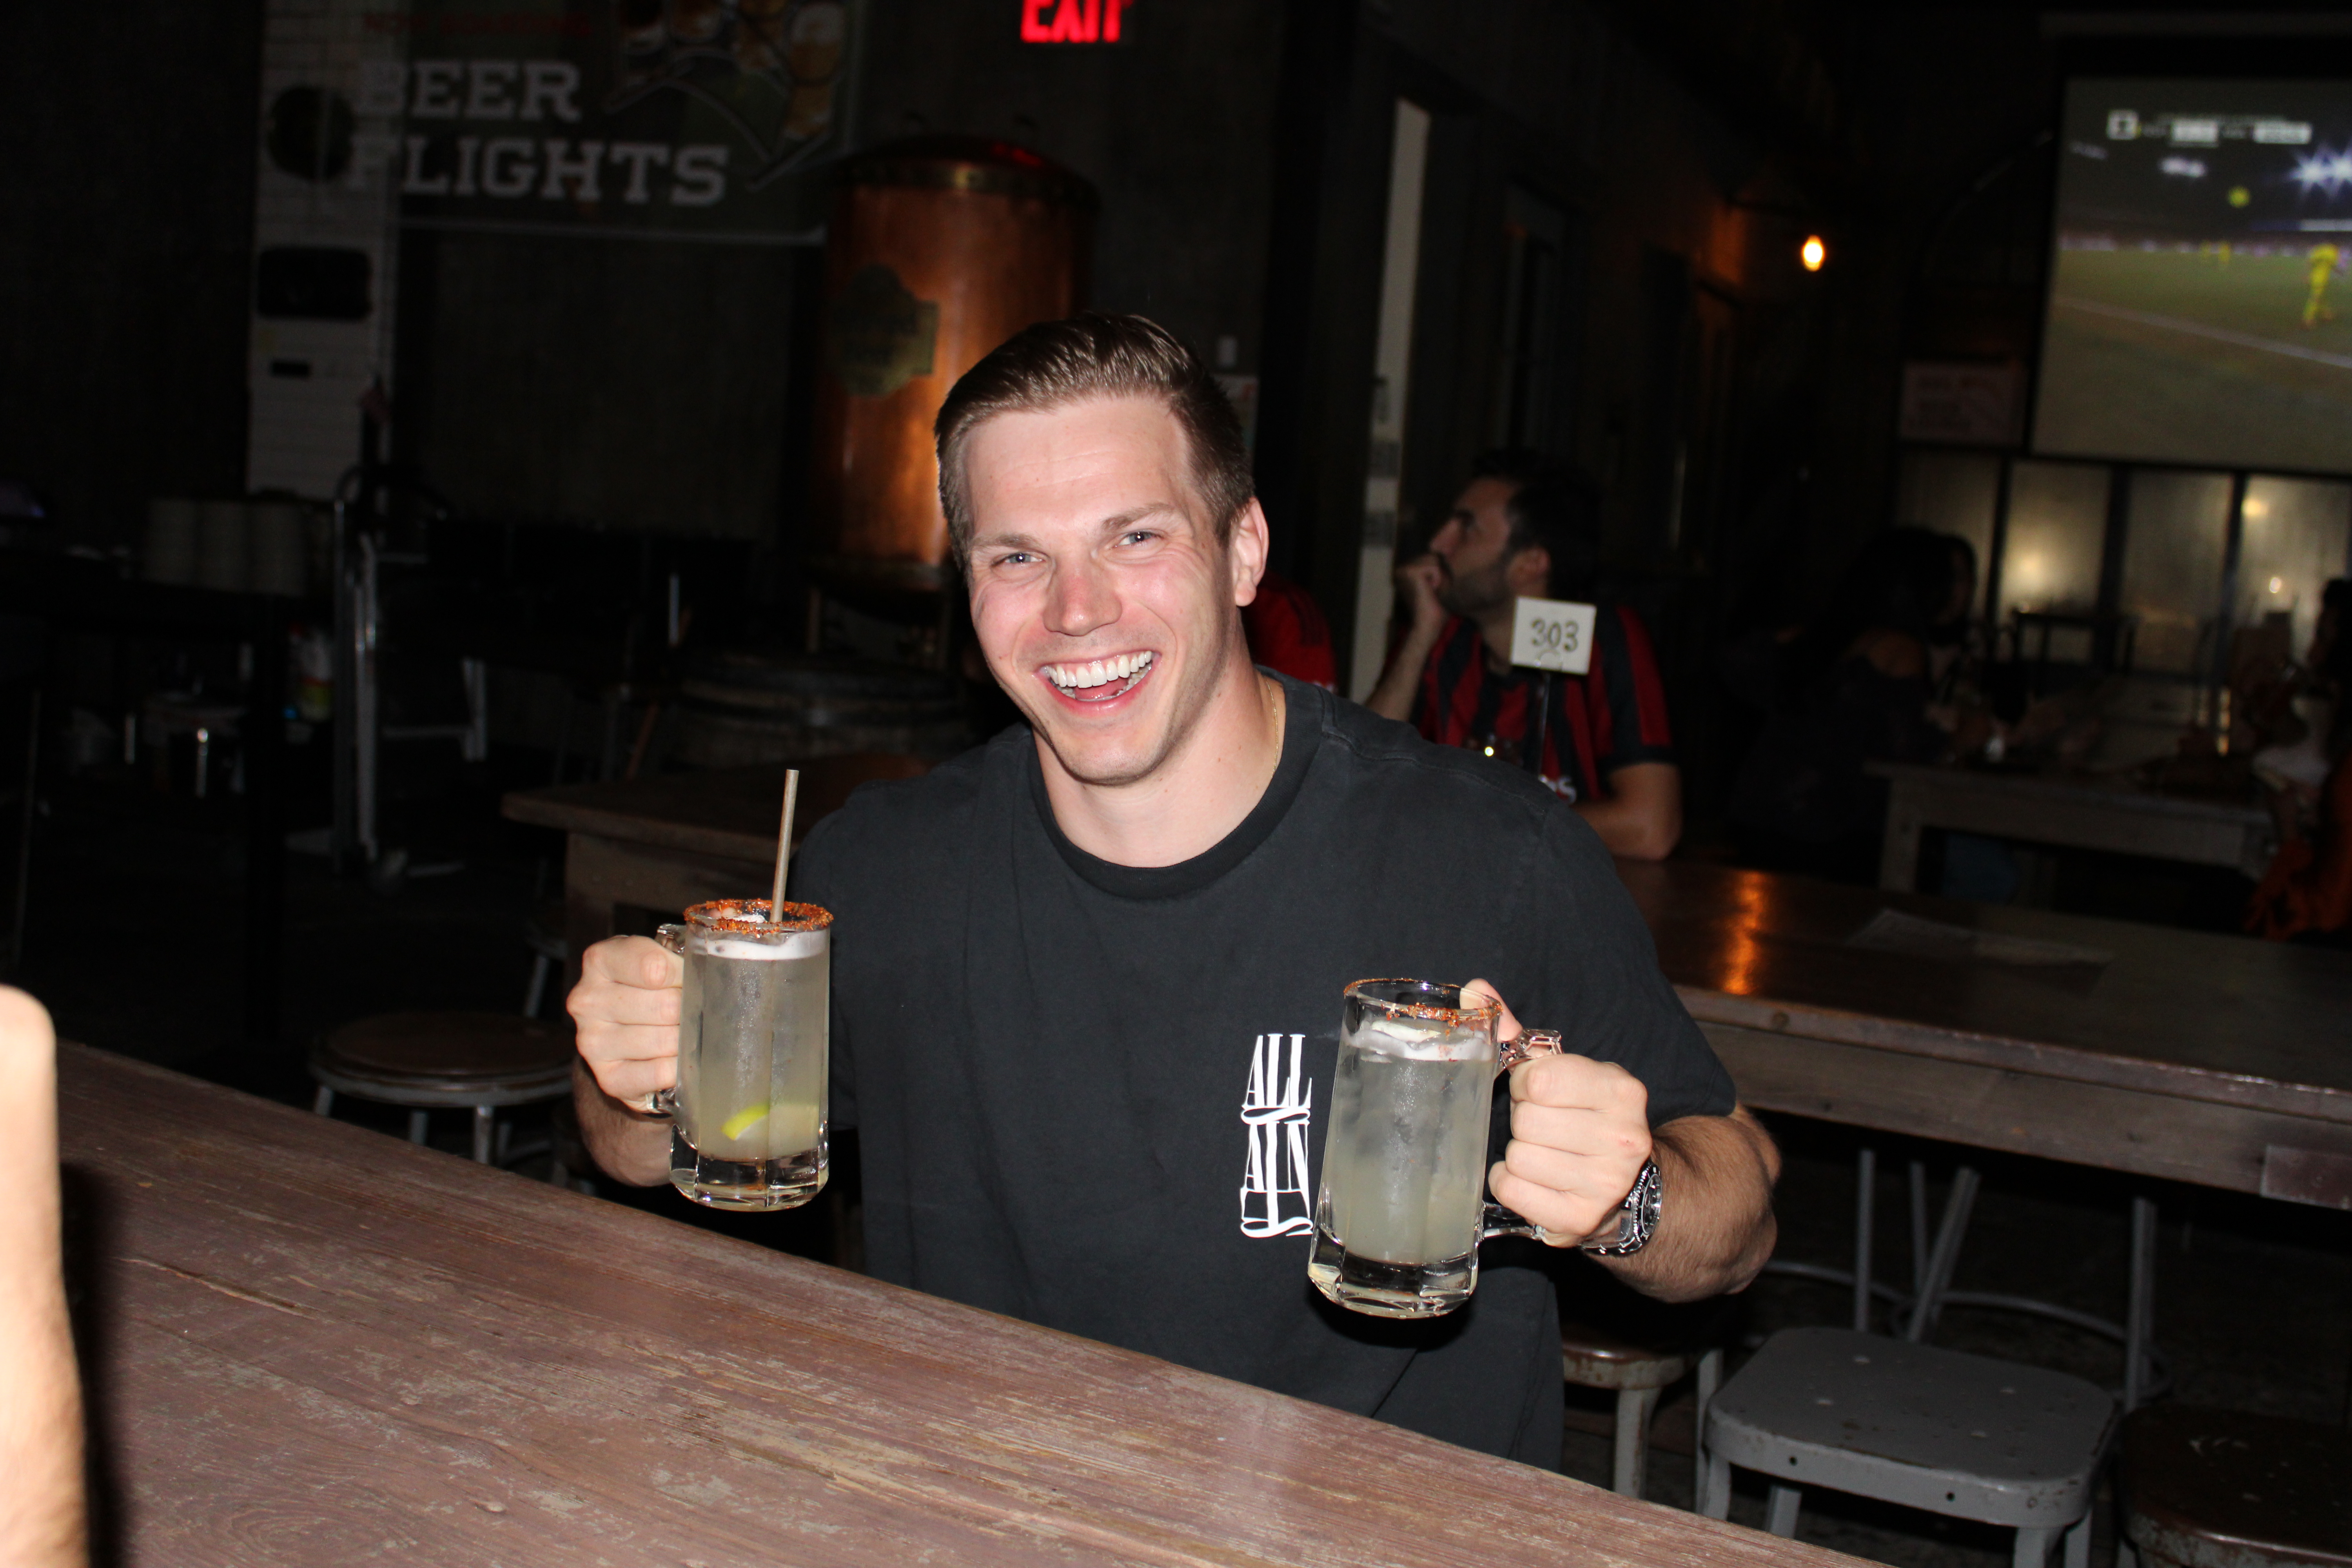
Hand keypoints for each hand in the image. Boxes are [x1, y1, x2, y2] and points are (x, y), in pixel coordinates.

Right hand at [567, 935, 682, 1110]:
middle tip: (698, 1011)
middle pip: (663, 1006)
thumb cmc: (653, 987)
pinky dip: (677, 1068)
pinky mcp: (608, 1077)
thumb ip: (698, 935)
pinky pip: (657, 1074)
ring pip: (662, 1040)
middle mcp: (587, 999)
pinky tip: (682, 1060)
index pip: (653, 966)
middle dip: (690, 1010)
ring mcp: (592, 1041)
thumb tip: (731, 916)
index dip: (686, 976)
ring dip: (686, 1040)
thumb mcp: (666, 954)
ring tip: (690, 1034)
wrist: (628, 1033)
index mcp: (602, 959)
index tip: (696, 980)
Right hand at [1392, 552, 1447, 634]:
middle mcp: (1402, 569)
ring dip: (1439, 578)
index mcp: (1406, 571)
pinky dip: (1438, 580)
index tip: (1432, 591)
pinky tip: (1430, 591)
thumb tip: (1448, 554)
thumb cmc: (1436, 608)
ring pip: (1434, 559)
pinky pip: (1435, 567)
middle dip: (1439, 574)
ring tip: (1431, 592)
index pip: (1431, 558)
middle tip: (1432, 592)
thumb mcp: (1438, 583)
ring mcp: (1404, 569)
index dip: (1439, 574)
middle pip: (1432, 556)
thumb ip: (1439, 569)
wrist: (1428, 624)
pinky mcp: (1411, 572)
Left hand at [1466, 978, 1651, 1246]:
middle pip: (1527, 1121)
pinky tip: (1533, 1177)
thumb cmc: (1584, 1117)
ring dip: (1517, 1153)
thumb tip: (1476, 990)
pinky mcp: (1579, 1218)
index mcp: (1621, 1092)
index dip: (1526, 1084)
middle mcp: (1621, 1139)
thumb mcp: (1566, 1072)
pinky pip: (1511, 1190)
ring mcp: (1604, 1184)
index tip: (1538, 1092)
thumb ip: (1521, 1035)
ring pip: (1518, 1157)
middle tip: (1541, 1125)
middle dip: (1523, 1120)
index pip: (1540, 1080)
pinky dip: (1510, 1183)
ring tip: (1542, 1151)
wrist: (1627, 1183)